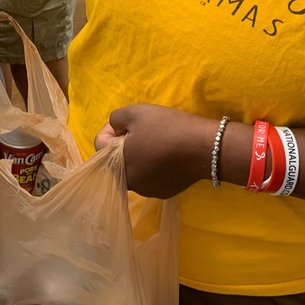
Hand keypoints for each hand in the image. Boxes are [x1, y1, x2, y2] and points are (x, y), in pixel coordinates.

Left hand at [95, 104, 213, 197]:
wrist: (205, 147)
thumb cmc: (167, 127)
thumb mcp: (136, 112)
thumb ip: (116, 118)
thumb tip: (114, 127)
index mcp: (117, 164)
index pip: (100, 145)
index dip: (109, 129)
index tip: (124, 122)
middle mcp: (129, 183)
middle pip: (116, 161)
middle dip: (123, 145)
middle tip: (139, 131)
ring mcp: (148, 191)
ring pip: (134, 171)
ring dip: (138, 157)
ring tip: (154, 141)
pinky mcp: (165, 192)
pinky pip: (151, 178)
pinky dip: (153, 167)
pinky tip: (166, 154)